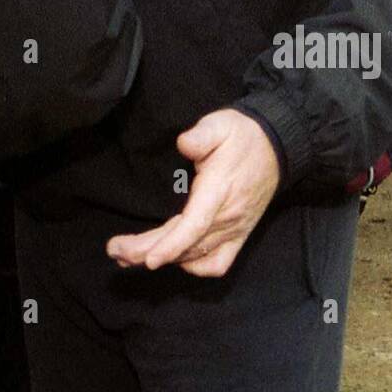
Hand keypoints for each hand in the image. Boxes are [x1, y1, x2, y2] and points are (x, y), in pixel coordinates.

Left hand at [107, 109, 280, 277]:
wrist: (277, 147)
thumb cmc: (242, 135)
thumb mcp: (221, 124)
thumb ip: (201, 135)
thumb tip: (183, 144)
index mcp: (219, 190)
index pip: (195, 225)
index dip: (171, 245)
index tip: (148, 258)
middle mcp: (228, 217)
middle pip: (187, 245)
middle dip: (148, 252)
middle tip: (115, 251)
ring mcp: (235, 229)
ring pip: (196, 255)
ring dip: (164, 259)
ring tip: (129, 257)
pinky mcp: (239, 235)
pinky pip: (218, 263)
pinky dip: (194, 266)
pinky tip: (174, 261)